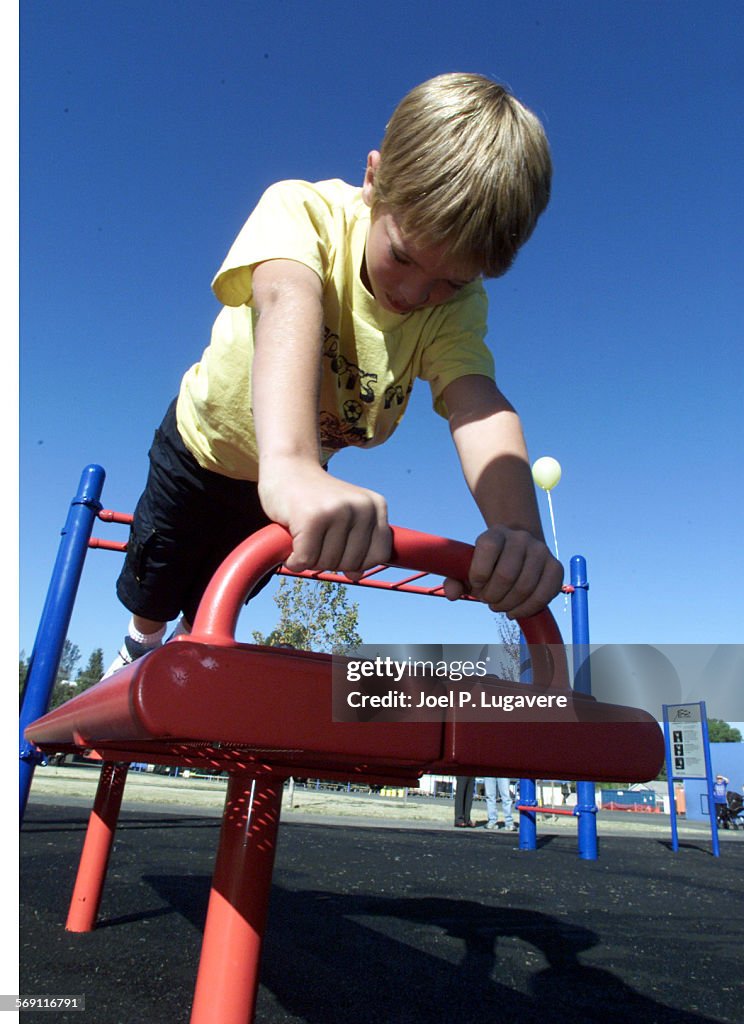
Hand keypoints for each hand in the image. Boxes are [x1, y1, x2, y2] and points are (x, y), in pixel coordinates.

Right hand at [258, 459, 391, 574]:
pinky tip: (291, 549)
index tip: (339, 549)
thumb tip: (356, 576)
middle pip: (351, 563)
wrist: (287, 467)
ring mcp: (337, 510)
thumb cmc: (315, 498)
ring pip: (327, 563)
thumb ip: (357, 545)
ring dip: (310, 561)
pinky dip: (294, 562)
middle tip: (315, 542)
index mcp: (376, 505)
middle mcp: (360, 506)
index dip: (358, 562)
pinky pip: (305, 560)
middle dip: (329, 561)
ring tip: (303, 539)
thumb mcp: (346, 517)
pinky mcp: (311, 518)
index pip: (379, 555)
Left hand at [443, 526, 562, 618]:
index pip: (486, 549)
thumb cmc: (488, 563)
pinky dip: (527, 609)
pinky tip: (515, 611)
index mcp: (496, 534)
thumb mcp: (468, 567)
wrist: (518, 550)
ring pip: (525, 587)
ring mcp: (541, 551)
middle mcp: (520, 538)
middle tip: (489, 601)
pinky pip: (544, 594)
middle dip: (493, 596)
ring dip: (508, 605)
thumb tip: (452, 594)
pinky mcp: (556, 567)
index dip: (478, 575)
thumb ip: (455, 579)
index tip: (476, 586)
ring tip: (500, 606)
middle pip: (506, 574)